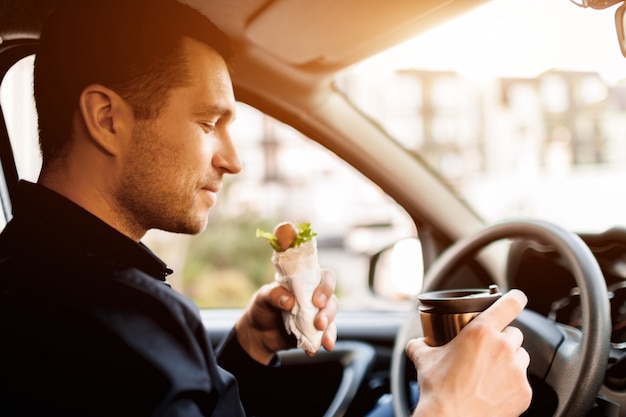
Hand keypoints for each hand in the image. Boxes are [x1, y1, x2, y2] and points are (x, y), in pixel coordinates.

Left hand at [234, 269, 337, 363]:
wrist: (258, 333)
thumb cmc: (262, 308)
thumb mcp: (262, 297)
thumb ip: (274, 295)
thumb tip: (290, 300)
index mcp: (305, 282)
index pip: (326, 278)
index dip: (326, 288)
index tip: (317, 301)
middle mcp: (315, 297)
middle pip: (332, 301)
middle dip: (328, 313)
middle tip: (319, 323)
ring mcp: (316, 315)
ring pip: (332, 320)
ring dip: (330, 331)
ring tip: (324, 342)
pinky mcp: (315, 332)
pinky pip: (326, 336)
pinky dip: (323, 343)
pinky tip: (312, 351)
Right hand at [407, 289, 531, 416]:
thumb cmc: (439, 390)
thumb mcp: (423, 359)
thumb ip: (421, 345)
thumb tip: (417, 343)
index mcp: (481, 332)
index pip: (509, 305)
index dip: (514, 298)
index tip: (517, 297)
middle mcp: (503, 348)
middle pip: (514, 333)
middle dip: (503, 339)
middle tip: (487, 351)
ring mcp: (516, 371)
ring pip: (521, 357)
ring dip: (510, 360)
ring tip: (492, 372)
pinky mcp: (523, 393)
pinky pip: (523, 382)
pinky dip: (512, 385)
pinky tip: (494, 391)